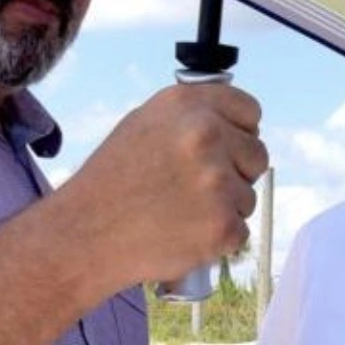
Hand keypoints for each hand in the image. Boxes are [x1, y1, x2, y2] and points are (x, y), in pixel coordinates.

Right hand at [56, 81, 268, 293]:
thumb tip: (232, 124)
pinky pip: (240, 231)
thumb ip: (191, 119)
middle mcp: (206, 136)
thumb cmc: (112, 181)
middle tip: (199, 188)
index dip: (241, 132)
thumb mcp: (144, 125)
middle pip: (258, 155)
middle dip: (238, 172)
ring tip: (181, 212)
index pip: (250, 111)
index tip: (229, 147)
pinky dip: (218, 238)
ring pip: (248, 197)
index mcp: (188, 106)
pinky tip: (184, 234)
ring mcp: (218, 183)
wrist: (86, 234)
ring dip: (225, 208)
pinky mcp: (223, 225)